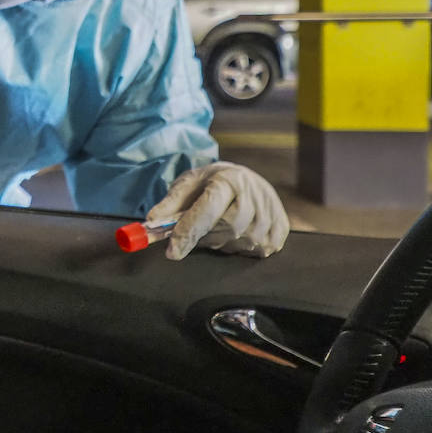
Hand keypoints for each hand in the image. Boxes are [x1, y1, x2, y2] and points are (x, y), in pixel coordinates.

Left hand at [147, 162, 289, 259]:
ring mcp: (271, 214)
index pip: (207, 210)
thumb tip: (151, 222)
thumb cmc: (212, 183)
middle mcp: (254, 195)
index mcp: (229, 180)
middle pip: (224, 230)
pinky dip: (236, 246)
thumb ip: (169, 203)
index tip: (172, 252)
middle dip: (203, 236)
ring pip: (235, 243)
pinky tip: (235, 231)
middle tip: (197, 229)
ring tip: (219, 223)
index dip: (188, 232)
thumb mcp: (189, 184)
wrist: (247, 181)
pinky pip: (251, 252)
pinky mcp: (280, 231)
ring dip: (219, 242)